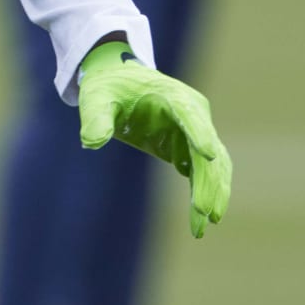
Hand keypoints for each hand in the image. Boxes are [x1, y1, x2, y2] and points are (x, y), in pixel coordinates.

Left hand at [78, 37, 231, 238]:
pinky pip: (203, 171)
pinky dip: (203, 192)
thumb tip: (90, 142)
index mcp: (172, 96)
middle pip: (208, 149)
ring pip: (214, 164)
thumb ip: (95, 117)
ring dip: (213, 192)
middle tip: (205, 215)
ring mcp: (195, 130)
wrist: (119, 81)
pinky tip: (201, 217)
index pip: (190, 115)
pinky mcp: (188, 146)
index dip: (200, 134)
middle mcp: (193, 112)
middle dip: (208, 183)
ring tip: (207, 224)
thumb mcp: (95, 97)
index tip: (209, 155)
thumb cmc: (108, 87)